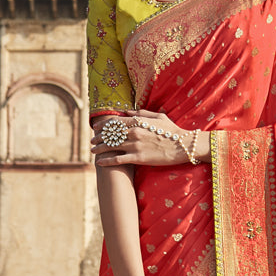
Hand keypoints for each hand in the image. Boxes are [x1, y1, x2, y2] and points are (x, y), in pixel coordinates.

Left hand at [92, 112, 209, 166]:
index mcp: (138, 122)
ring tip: (93, 151)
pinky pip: (118, 159)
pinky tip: (100, 162)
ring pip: (111, 146)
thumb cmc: (172, 131)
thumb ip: (141, 113)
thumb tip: (127, 112)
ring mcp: (135, 145)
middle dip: (98, 137)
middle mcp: (134, 132)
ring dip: (99, 149)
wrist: (183, 146)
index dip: (103, 125)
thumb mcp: (158, 117)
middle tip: (92, 141)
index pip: (115, 122)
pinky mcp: (139, 158)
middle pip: (110, 134)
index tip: (96, 128)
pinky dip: (107, 161)